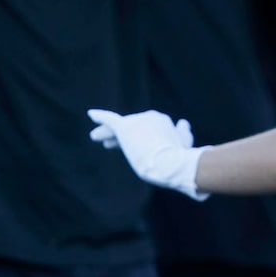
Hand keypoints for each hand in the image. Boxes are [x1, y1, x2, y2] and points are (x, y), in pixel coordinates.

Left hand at [87, 108, 206, 199]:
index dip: (136, 137)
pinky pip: (110, 119)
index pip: (143, 129)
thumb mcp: (185, 145)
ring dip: (106, 132)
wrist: (173, 162)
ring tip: (95, 137)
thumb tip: (183, 122)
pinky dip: (100, 116)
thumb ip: (183, 133)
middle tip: (107, 145)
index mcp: (161, 122)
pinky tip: (91, 114)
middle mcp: (149, 117)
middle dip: (119, 137)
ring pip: (117, 127)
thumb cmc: (180, 158)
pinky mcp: (125, 127)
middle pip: (130, 128)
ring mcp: (137, 121)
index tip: (132, 145)